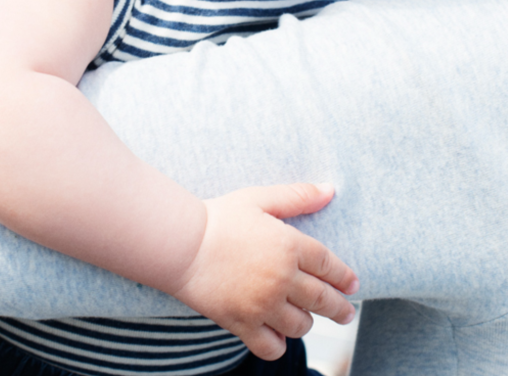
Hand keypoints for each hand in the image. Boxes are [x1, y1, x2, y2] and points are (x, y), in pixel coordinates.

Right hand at [171, 183, 357, 360]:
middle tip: (347, 313)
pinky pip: (272, 346)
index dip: (344, 277)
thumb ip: (297, 196)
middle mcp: (282, 279)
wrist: (181, 245)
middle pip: (323, 300)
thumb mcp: (259, 198)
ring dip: (307, 321)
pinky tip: (279, 334)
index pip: (329, 266)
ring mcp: (263, 305)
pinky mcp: (243, 324)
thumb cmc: (219, 217)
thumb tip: (330, 189)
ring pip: (301, 325)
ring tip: (306, 317)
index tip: (353, 285)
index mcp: (289, 246)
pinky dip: (279, 343)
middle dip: (340, 308)